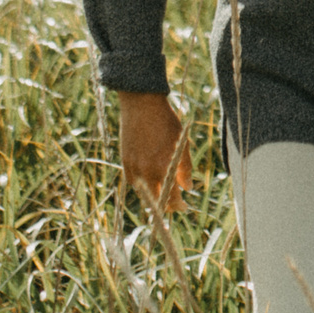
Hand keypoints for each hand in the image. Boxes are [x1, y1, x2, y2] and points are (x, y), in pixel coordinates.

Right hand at [118, 90, 189, 210]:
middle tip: (175, 202)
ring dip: (153, 195)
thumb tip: (188, 188)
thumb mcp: (182, 144)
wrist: (141, 105)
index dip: (179, 205)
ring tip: (163, 191)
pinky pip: (133, 182)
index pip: (171, 197)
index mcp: (163, 167)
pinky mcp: (125, 161)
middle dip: (166, 204)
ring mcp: (133, 167)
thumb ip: (186, 168)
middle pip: (155, 200)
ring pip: (143, 193)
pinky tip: (150, 180)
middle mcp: (146, 171)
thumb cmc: (166, 122)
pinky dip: (142, 185)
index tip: (184, 207)